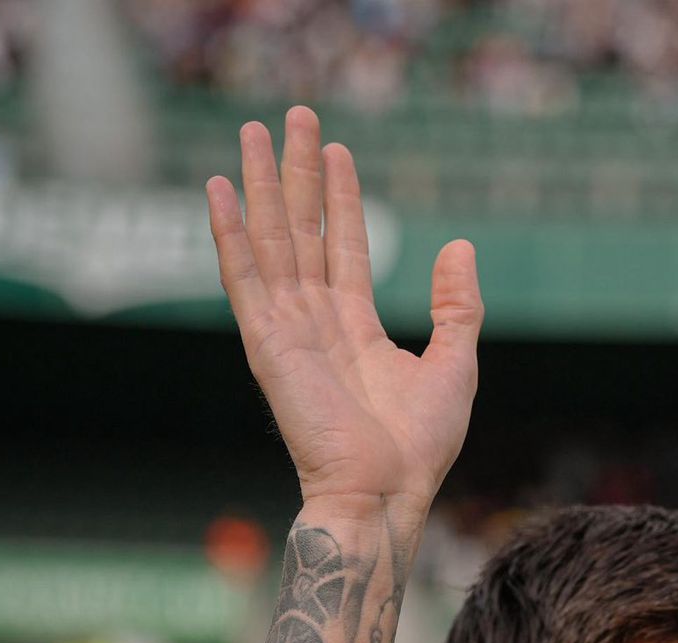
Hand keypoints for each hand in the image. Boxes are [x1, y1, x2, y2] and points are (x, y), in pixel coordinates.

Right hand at [207, 106, 481, 513]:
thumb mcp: (456, 364)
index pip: (345, 246)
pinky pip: (243, 279)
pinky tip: (218, 191)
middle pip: (303, 231)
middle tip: (293, 116)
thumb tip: (459, 246)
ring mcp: (288, 331)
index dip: (342, 198)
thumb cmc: (419, 448)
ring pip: (272, 241)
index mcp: (356, 328)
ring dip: (260, 186)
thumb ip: (457, 305)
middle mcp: (317, 323)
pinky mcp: (268, 345)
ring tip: (252, 130)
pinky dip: (229, 235)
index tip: (337, 150)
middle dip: (297, 174)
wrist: (385, 492)